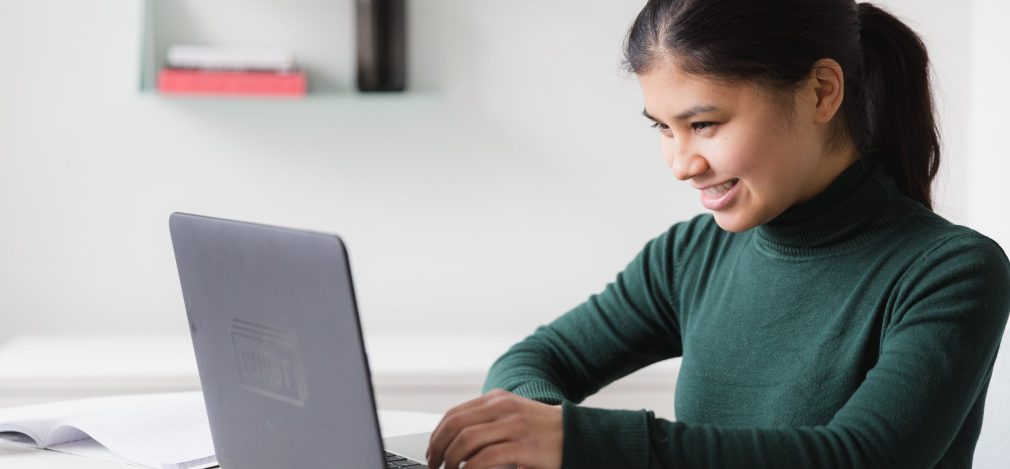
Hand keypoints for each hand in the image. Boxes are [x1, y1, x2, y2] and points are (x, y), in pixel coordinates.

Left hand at [425, 388, 562, 468]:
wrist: (580, 435)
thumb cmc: (544, 431)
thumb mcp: (514, 415)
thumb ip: (489, 421)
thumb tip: (455, 440)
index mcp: (498, 399)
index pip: (455, 414)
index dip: (437, 435)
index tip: (431, 452)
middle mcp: (504, 408)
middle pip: (455, 425)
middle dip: (438, 448)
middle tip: (433, 466)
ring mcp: (514, 426)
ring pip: (466, 440)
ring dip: (450, 460)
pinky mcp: (525, 447)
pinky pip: (486, 458)